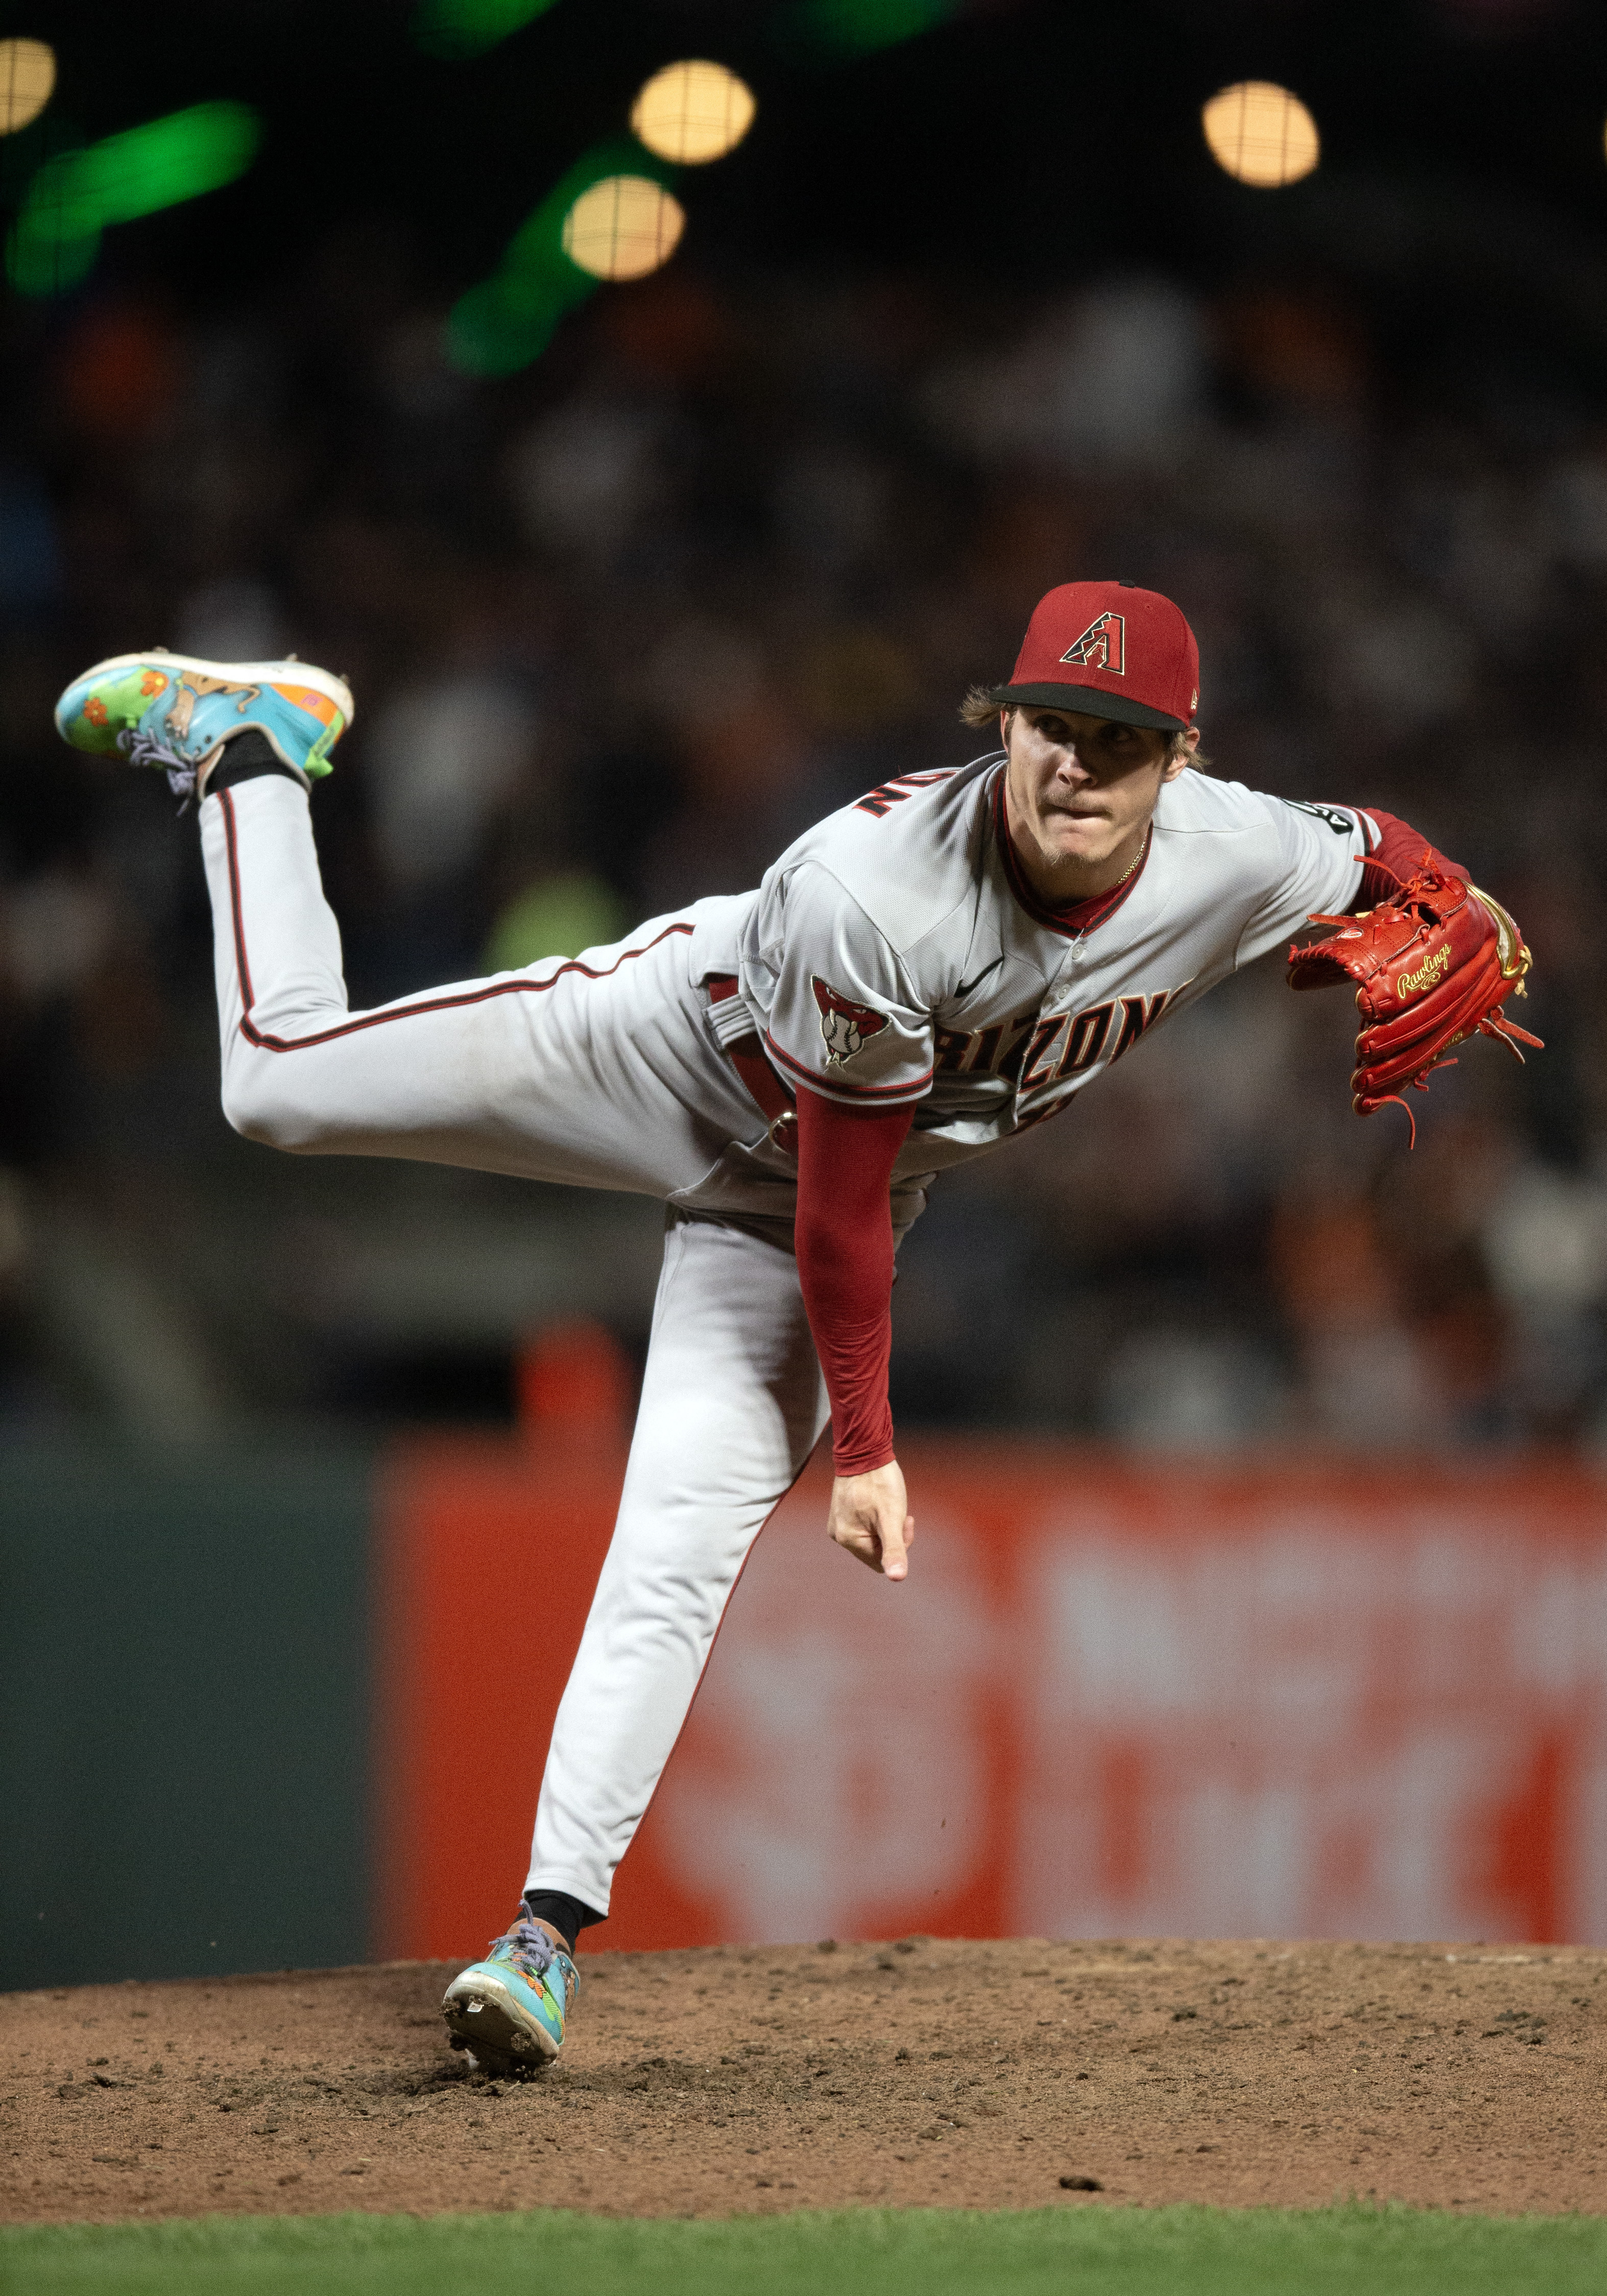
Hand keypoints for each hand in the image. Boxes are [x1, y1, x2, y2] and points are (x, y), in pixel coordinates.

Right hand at [827, 1461, 912, 1580]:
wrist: (864, 1450)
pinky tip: (879, 1502)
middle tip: (899, 1512)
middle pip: (876, 1551)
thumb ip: (894, 1548)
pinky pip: (865, 1527)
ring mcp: (839, 1523)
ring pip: (872, 1538)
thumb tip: (897, 1578)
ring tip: (888, 1505)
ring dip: (885, 1526)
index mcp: (848, 1540)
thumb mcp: (892, 1517)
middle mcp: (839, 1535)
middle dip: (892, 1535)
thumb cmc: (879, 1483)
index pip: (881, 1562)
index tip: (905, 1520)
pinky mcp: (842, 1513)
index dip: (899, 1545)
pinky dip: (876, 1518)